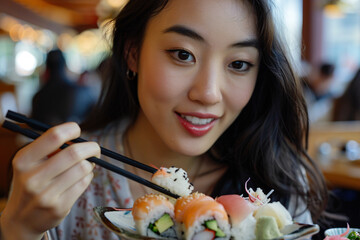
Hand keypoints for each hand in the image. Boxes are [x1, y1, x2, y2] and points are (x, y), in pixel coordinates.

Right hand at [0, 122, 99, 239]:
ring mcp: (46, 195)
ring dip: (89, 164)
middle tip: (94, 148)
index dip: (71, 129)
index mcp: (24, 160)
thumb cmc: (31, 182)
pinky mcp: (59, 207)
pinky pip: (84, 183)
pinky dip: (87, 177)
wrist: (20, 219)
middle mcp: (32, 178)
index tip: (77, 131)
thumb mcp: (30, 163)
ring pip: (83, 168)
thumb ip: (51, 148)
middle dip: (91, 147)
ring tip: (84, 166)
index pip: (54, 136)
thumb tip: (80, 138)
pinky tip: (79, 179)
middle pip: (74, 153)